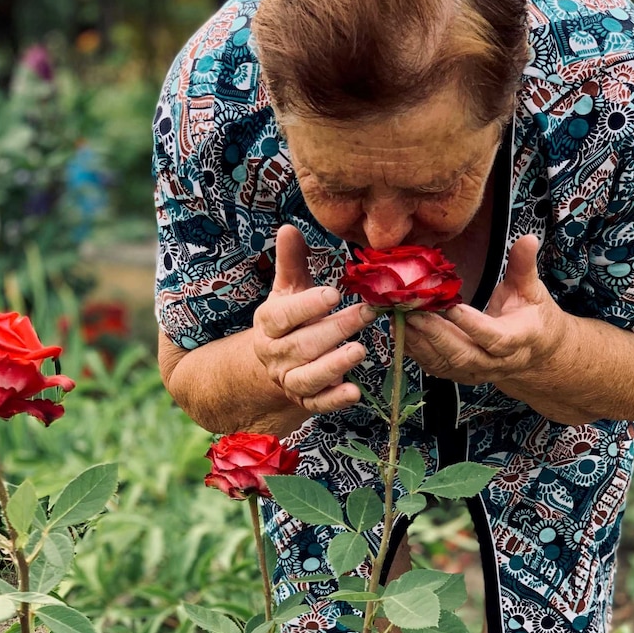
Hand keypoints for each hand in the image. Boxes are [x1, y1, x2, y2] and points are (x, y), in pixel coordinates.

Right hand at [252, 225, 371, 412]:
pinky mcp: (305, 401)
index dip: (306, 306)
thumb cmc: (291, 318)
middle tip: (365, 313)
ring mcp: (289, 380)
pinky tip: (354, 392)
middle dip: (334, 330)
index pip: (282, 316)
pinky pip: (317, 405)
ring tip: (360, 350)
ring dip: (334, 365)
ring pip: (308, 377)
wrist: (277, 361)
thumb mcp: (289, 289)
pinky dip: (334, 400)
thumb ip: (291, 261)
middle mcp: (275, 355)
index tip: (332, 293)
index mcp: (268, 324)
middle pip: (301, 345)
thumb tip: (289, 228)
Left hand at [402, 235, 570, 386]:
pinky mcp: (459, 373)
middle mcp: (496, 362)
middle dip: (435, 334)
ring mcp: (476, 371)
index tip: (451, 307)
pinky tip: (399, 330)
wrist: (536, 353)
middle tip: (412, 312)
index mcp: (518, 339)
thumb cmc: (532, 317)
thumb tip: (527, 238)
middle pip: (463, 355)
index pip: (495, 338)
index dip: (472, 325)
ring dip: (419, 342)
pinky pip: (434, 366)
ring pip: (445, 363)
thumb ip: (524, 266)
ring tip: (400, 319)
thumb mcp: (532, 290)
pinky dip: (414, 349)